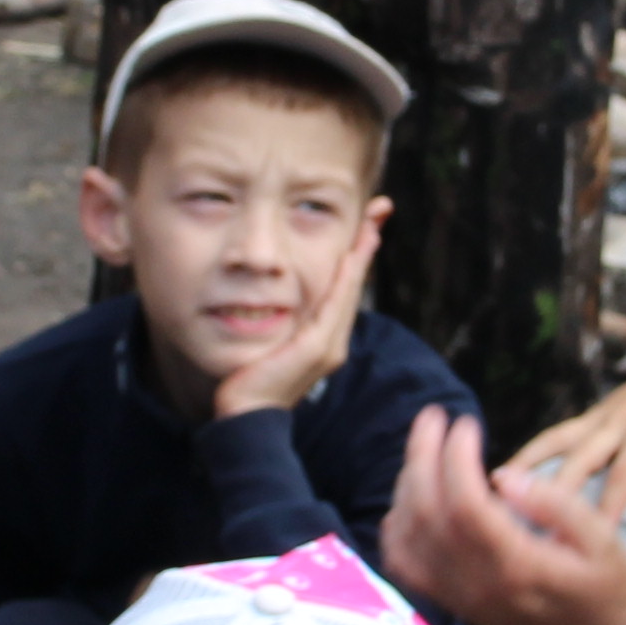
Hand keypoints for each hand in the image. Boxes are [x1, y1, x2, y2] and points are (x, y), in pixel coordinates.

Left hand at [207, 223, 380, 421]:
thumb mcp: (269, 341)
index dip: (357, 252)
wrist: (245, 417)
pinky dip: (346, 279)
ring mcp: (329, 346)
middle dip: (368, 241)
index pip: (345, 285)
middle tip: (380, 207)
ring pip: (349, 290)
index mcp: (324, 337)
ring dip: (362, 253)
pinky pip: (334, 307)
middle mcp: (333, 340)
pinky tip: (351, 255)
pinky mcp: (317, 350)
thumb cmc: (251, 381)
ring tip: (371, 221)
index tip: (367, 221)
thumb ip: (278, 321)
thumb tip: (269, 294)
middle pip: (354, 281)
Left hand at [381, 407, 625, 624]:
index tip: (466, 422)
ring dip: (407, 482)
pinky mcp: (450, 601)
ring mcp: (457, 595)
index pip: (464, 503)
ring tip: (424, 445)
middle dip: (422, 454)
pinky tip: (411, 495)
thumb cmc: (605, 591)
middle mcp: (476, 582)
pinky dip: (396, 523)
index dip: (455, 457)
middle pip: (426, 511)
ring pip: (407, 534)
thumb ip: (558, 505)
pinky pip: (404, 562)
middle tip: (433, 416)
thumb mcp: (605, 543)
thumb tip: (505, 474)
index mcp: (516, 565)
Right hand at [524, 315, 625, 532]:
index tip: (589, 539)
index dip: (608, 507)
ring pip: (557, 440)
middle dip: (555, 491)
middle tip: (528, 522)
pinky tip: (507, 471)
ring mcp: (599, 416)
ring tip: (497, 489)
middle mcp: (617, 423)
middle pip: (580, 458)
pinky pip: (556, 434)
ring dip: (527, 463)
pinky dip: (531, 451)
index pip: (624, 475)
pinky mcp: (590, 414)